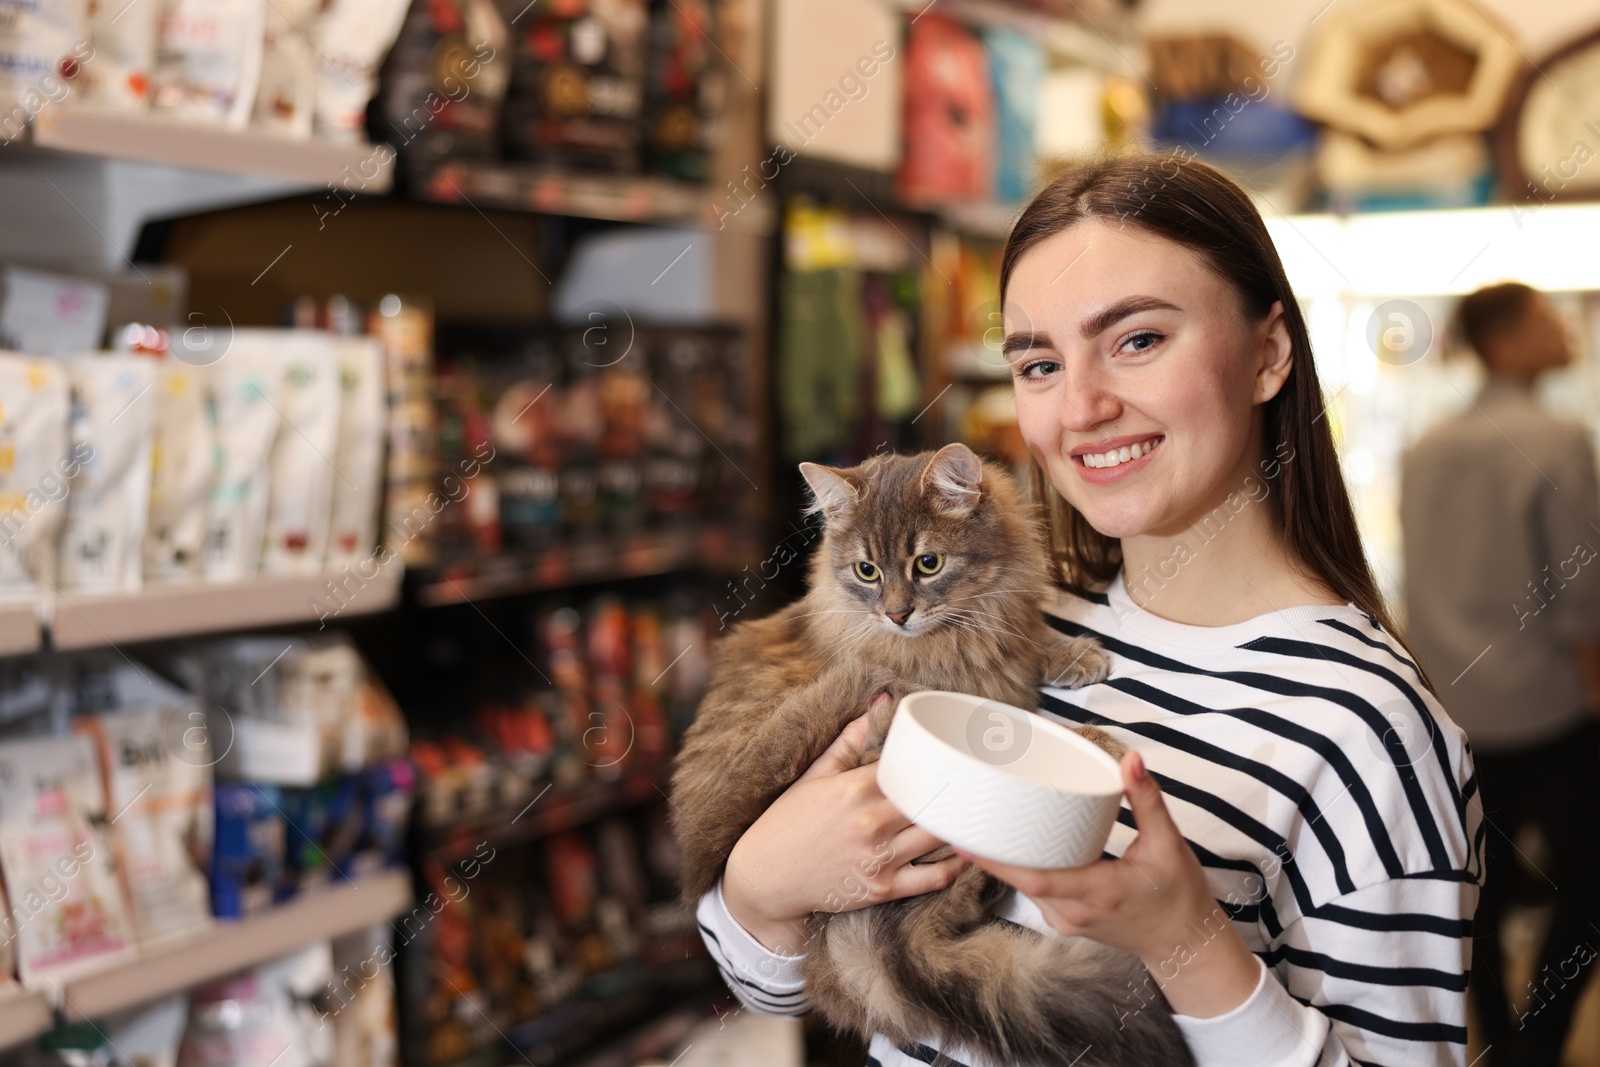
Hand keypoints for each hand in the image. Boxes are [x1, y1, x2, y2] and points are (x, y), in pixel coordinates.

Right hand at [721, 693, 970, 955]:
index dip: (937, 759)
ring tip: (975, 810)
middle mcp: (870, 822)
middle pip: (932, 800)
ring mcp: (879, 857)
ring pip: (939, 835)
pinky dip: (957, 866)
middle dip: (957, 789)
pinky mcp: (883, 888)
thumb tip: (880, 704)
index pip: (912, 766)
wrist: (764, 878)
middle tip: (977, 779)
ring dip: (960, 823)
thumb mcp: (813, 776)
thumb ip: (849, 741)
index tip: (955, 754)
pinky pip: (933, 877)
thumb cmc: (786, 823)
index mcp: (854, 788)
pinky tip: (967, 851)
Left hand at [952, 750, 1260, 1017]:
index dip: (998, 862)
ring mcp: (1067, 921)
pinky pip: (1032, 894)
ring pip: (1022, 889)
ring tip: (975, 826)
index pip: (1037, 879)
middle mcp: (1075, 912)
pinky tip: (1006, 848)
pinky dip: (1017, 871)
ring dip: (999, 862)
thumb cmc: (1178, 893)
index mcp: (1099, 891)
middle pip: (1018, 882)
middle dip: (987, 854)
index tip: (966, 839)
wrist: (1184, 942)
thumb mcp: (1168, 844)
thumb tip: (1130, 760)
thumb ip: (1147, 800)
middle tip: (960, 818)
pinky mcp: (1065, 921)